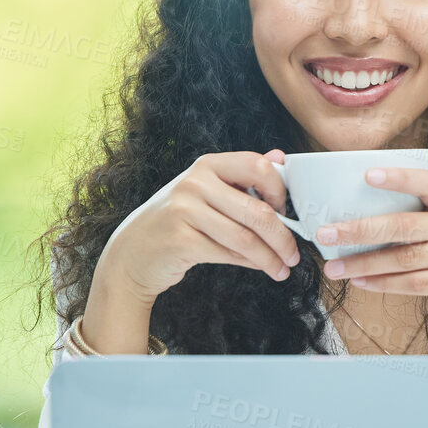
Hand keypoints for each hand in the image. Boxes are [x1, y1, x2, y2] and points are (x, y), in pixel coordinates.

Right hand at [97, 149, 299, 304]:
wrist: (132, 253)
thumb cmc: (176, 222)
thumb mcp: (205, 192)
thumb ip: (240, 178)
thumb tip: (281, 158)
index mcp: (207, 165)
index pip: (257, 166)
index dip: (281, 191)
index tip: (288, 213)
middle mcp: (195, 183)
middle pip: (257, 210)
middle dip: (284, 236)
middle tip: (295, 253)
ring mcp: (185, 211)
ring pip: (246, 237)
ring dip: (271, 257)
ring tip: (283, 268)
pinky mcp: (181, 241)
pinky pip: (229, 254)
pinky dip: (252, 264)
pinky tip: (262, 268)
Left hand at [315, 167, 427, 351]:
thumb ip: (427, 222)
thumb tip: (367, 222)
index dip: (399, 178)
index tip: (367, 175)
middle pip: (405, 225)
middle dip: (360, 229)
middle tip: (326, 234)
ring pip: (406, 257)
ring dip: (365, 263)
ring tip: (335, 268)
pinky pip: (417, 283)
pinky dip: (386, 283)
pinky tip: (362, 282)